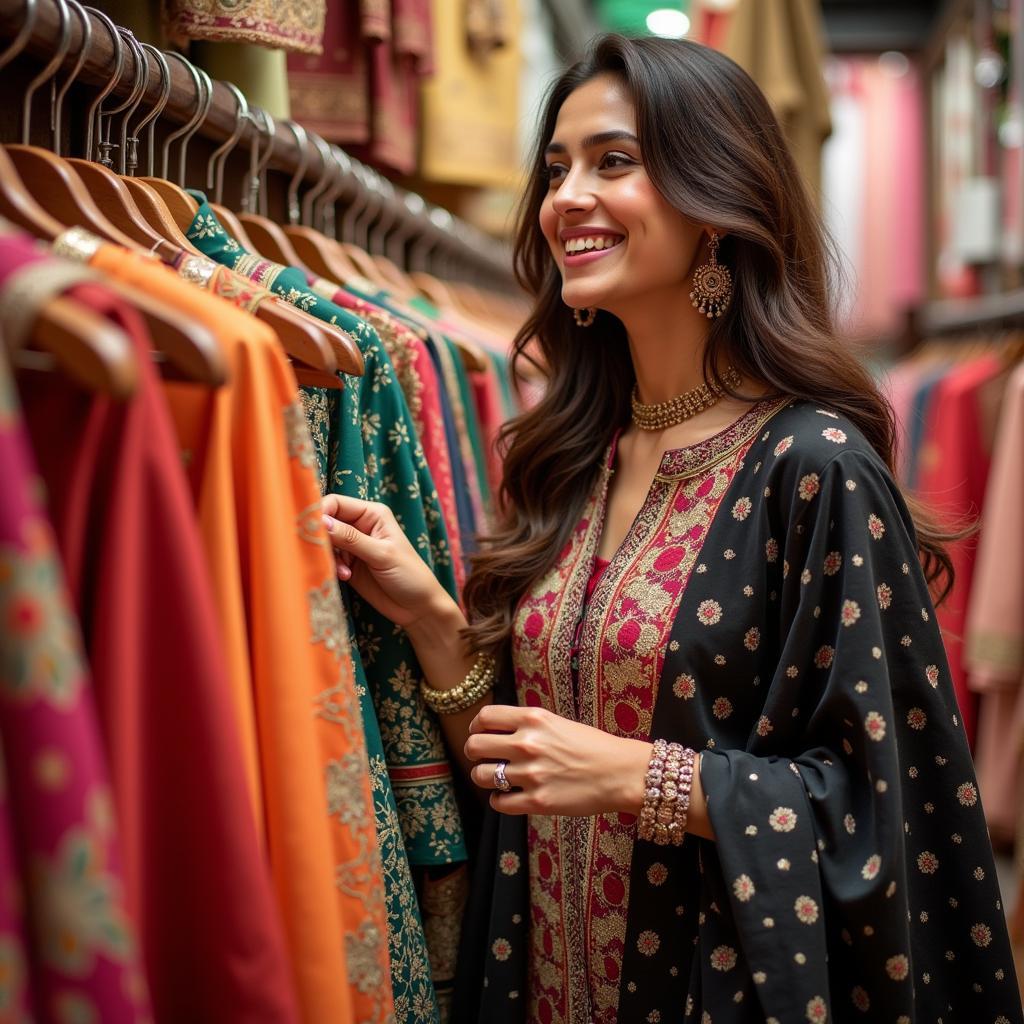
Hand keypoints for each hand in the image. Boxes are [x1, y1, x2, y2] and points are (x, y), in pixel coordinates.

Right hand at [321, 493, 450, 628]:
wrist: (417, 607)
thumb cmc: (409, 574)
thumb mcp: (381, 554)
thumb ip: (351, 538)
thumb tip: (321, 522)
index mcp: (372, 514)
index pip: (336, 503)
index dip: (320, 512)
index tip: (310, 530)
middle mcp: (360, 525)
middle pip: (326, 522)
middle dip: (322, 538)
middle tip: (325, 554)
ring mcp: (352, 546)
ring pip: (325, 542)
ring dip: (329, 556)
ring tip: (344, 572)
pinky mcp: (348, 564)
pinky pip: (329, 559)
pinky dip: (332, 567)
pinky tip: (346, 577)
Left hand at [464, 704, 651, 816]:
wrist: (619, 773)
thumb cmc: (592, 746)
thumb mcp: (557, 722)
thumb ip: (528, 724)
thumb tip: (498, 730)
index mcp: (533, 719)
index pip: (485, 717)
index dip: (476, 726)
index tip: (478, 733)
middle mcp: (527, 744)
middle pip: (475, 746)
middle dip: (474, 753)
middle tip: (482, 758)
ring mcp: (531, 774)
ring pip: (481, 775)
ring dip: (484, 777)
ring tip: (495, 778)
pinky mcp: (537, 802)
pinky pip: (499, 803)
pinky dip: (497, 800)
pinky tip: (506, 797)